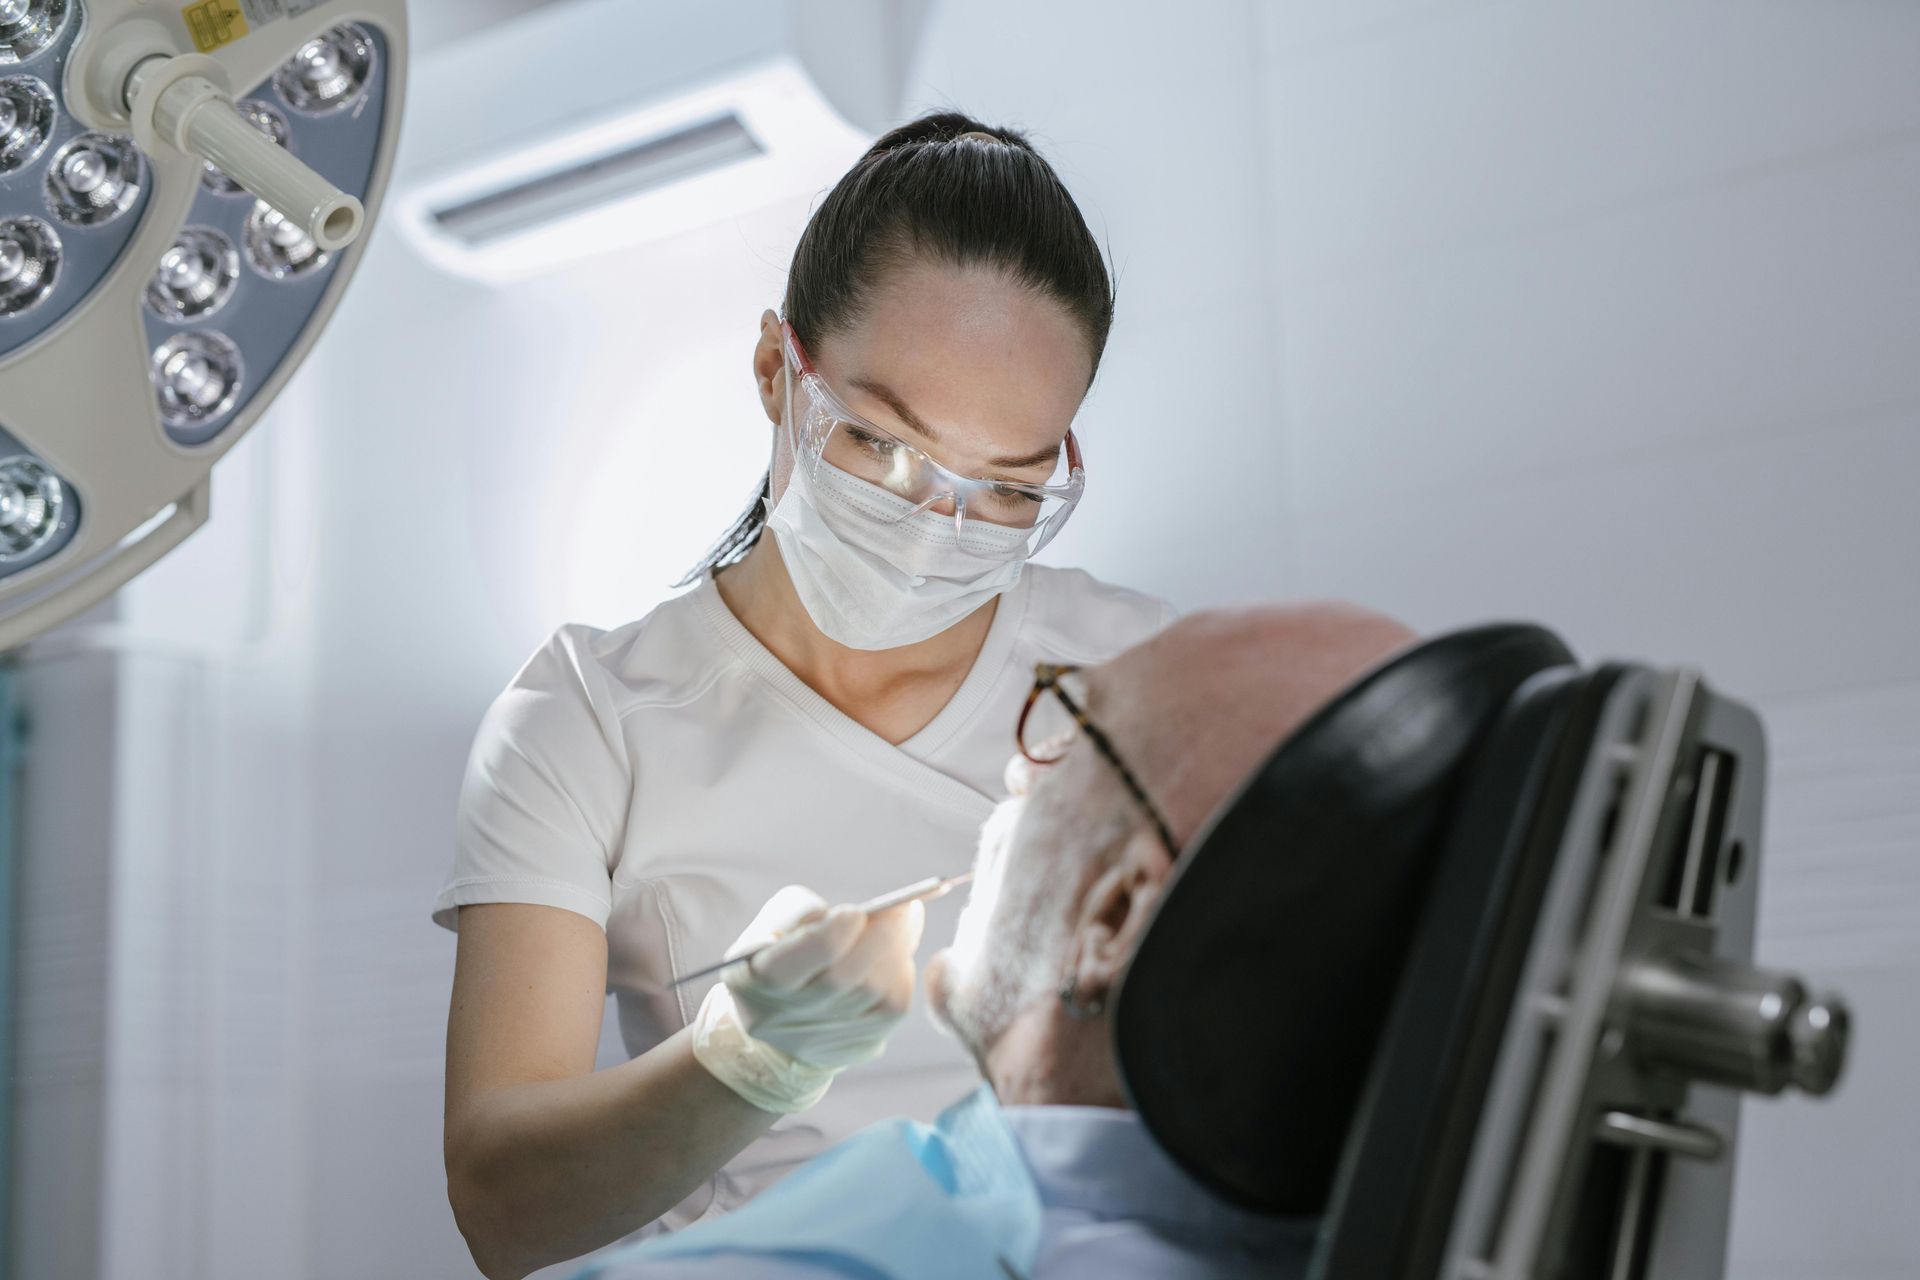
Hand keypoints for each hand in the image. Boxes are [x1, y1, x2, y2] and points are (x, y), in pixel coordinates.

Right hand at [721, 885, 924, 1067]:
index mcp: (755, 979)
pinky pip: (894, 1007)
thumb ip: (804, 908)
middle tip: (903, 907)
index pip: (805, 958)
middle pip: (846, 978)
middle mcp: (786, 1016)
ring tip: (900, 924)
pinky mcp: (855, 1046)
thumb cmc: (776, 950)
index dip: (838, 930)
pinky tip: (895, 956)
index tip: (857, 910)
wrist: (776, 1012)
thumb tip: (868, 912)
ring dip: (896, 952)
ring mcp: (822, 1038)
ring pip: (877, 993)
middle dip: (881, 937)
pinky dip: (901, 975)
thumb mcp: (772, 921)